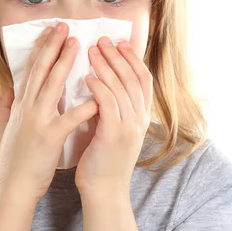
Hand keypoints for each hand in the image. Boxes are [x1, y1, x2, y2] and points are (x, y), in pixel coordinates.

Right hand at [0, 22, 98, 201]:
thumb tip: (9, 89)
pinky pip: (69, 117)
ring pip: (52, 84)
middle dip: (52, 46)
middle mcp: (27, 106)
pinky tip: (97, 94)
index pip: (31, 69)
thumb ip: (5, 106)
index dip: (40, 48)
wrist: (14, 185)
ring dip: (65, 62)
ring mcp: (38, 120)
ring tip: (77, 44)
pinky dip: (84, 105)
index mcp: (20, 103)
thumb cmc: (13, 158)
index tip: (49, 31)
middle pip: (41, 69)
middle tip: (64, 26)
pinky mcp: (51, 136)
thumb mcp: (4, 127)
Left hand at [75, 37, 152, 195]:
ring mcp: (129, 127)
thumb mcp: (116, 128)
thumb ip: (114, 106)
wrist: (104, 190)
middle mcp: (139, 119)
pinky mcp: (115, 135)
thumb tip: (103, 81)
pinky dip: (99, 88)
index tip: (120, 41)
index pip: (143, 79)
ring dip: (106, 66)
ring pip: (121, 87)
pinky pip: (108, 105)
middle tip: (103, 39)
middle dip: (118, 56)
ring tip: (92, 50)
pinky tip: (88, 76)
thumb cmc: (104, 158)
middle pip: (133, 78)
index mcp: (141, 116)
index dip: (133, 58)